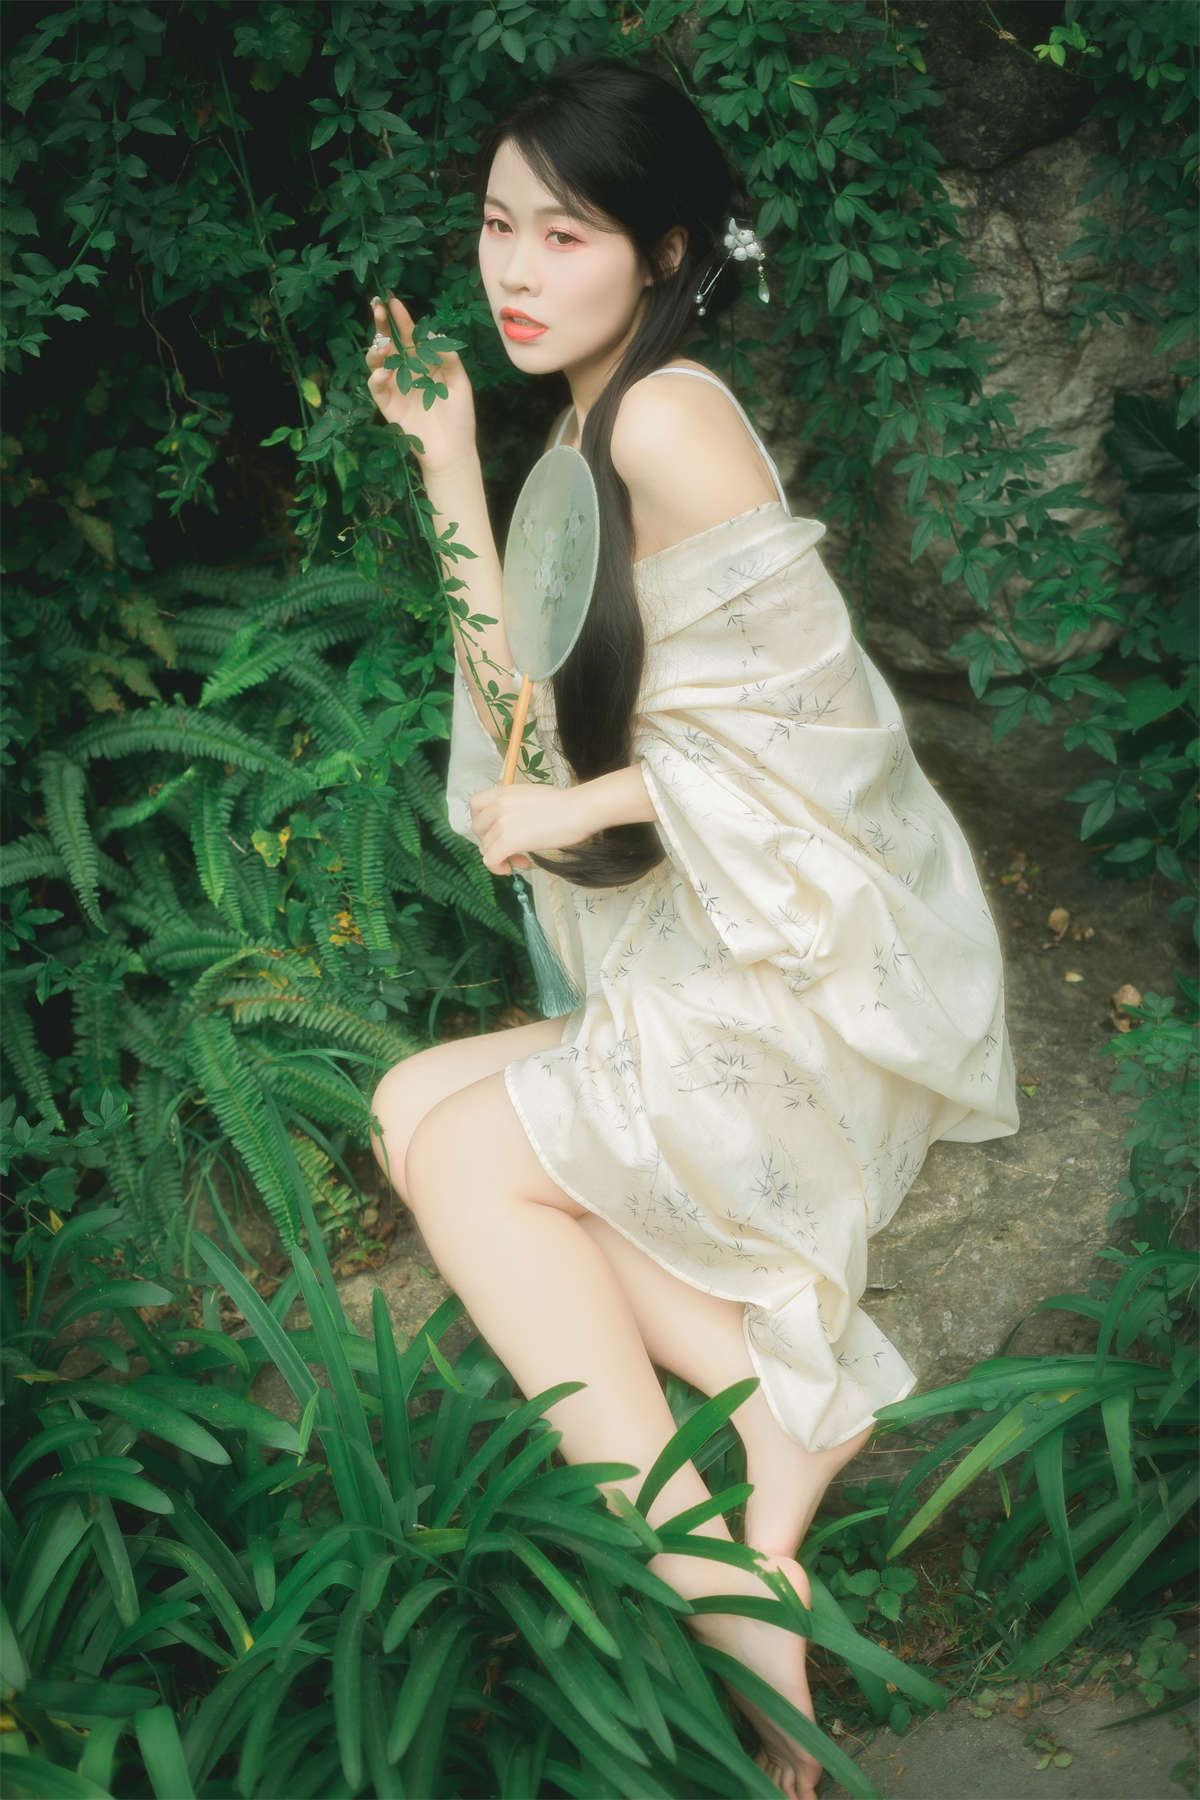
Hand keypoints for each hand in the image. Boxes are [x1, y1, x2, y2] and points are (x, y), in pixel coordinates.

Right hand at [364, 294, 476, 471]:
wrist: (452, 450)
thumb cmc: (460, 416)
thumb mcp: (460, 383)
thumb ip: (448, 358)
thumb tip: (433, 334)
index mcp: (424, 362)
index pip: (410, 336)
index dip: (402, 319)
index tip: (394, 302)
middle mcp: (406, 371)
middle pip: (390, 343)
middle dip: (383, 326)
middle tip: (378, 309)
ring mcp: (395, 387)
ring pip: (378, 361)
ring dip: (377, 350)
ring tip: (383, 346)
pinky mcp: (388, 404)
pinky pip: (376, 386)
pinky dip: (377, 377)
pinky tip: (384, 371)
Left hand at [469, 783, 598, 877]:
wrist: (578, 809)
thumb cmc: (565, 803)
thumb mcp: (532, 796)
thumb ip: (515, 807)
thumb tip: (512, 825)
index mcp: (504, 791)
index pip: (475, 804)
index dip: (482, 820)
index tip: (495, 829)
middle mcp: (498, 805)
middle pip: (478, 829)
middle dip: (490, 841)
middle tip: (510, 848)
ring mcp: (501, 823)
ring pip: (485, 847)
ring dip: (500, 856)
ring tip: (521, 860)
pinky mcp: (507, 842)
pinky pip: (490, 860)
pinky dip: (498, 867)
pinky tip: (514, 867)